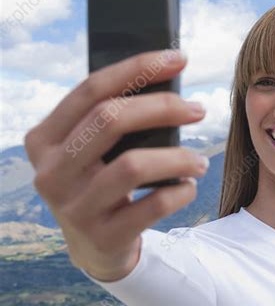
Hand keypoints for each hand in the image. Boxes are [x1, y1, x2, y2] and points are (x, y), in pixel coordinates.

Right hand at [23, 50, 208, 280]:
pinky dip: (179, 192)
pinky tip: (188, 187)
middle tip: (198, 110)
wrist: (94, 246)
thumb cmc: (100, 181)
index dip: (138, 68)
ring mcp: (73, 208)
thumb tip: (167, 73)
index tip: (179, 59)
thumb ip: (109, 118)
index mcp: (43, 140)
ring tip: (199, 160)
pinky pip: (152, 206)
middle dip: (163, 107)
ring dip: (178, 157)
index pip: (91, 89)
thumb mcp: (91, 150)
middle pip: (110, 119)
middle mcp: (49, 173)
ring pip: (133, 165)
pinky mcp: (102, 238)